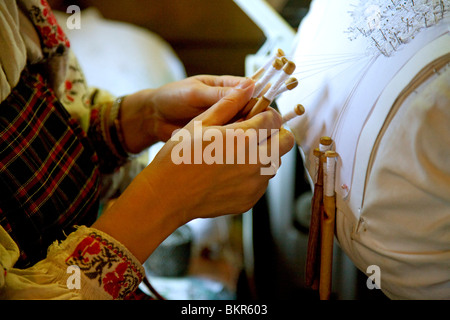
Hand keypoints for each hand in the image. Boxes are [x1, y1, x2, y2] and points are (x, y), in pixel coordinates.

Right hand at [93, 78, 294, 261]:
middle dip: (275, 133)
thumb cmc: (179, 157)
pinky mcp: (250, 200)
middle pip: (286, 141)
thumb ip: (227, 104)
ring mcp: (254, 184)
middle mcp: (255, 161)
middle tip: (255, 134)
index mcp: (243, 137)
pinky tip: (230, 173)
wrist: (167, 196)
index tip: (256, 116)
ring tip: (238, 154)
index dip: (266, 113)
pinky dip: (253, 175)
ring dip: (264, 154)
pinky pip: (262, 182)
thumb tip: (246, 88)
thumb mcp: (200, 123)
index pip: (274, 118)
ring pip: (275, 162)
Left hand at [118, 75, 252, 152]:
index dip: (261, 102)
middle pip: (252, 112)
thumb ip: (220, 93)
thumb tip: (249, 86)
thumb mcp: (195, 93)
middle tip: (259, 133)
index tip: (267, 114)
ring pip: (244, 128)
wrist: (152, 118)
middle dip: (256, 122)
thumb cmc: (171, 98)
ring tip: (250, 144)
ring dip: (247, 135)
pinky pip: (232, 141)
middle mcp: (228, 104)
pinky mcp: (217, 136)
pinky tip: (238, 152)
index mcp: (226, 87)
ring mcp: (224, 121)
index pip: (252, 92)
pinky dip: (236, 145)